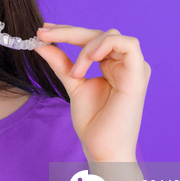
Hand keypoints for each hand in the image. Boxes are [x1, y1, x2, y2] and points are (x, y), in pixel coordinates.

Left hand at [34, 24, 150, 162]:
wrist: (102, 148)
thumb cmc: (93, 122)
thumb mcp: (72, 83)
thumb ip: (60, 62)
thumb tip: (41, 42)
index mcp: (113, 65)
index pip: (91, 38)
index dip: (67, 31)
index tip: (43, 31)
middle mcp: (126, 64)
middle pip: (99, 33)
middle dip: (68, 32)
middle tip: (44, 34)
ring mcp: (134, 68)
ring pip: (111, 35)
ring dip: (85, 46)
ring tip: (75, 73)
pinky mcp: (138, 75)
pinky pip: (128, 45)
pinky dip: (104, 46)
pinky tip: (88, 60)